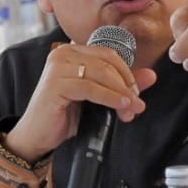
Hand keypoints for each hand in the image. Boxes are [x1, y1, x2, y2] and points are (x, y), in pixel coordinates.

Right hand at [4, 43, 156, 163]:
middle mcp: (63, 53)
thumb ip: (121, 84)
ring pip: (102, 73)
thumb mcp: (97, 97)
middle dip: (127, 84)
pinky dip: (110, 98)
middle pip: (108, 62)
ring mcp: (57, 66)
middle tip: (137, 104)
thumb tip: (151, 75)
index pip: (109, 54)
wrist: (36, 135)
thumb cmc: (64, 115)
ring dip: (121, 93)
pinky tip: (121, 106)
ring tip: (132, 109)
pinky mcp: (55, 83)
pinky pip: (91, 88)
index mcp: (72, 51)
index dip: (128, 73)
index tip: (138, 93)